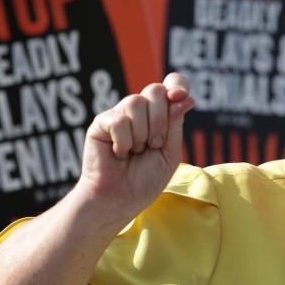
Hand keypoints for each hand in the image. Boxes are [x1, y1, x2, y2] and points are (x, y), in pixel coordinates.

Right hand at [75, 72, 194, 222]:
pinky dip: (123, 141)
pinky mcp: (101, 124)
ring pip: (135, 102)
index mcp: (161, 115)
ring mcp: (120, 115)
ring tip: (136, 151)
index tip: (179, 96)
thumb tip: (183, 97)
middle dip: (160, 120)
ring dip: (142, 133)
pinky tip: (119, 153)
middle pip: (155, 90)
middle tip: (154, 145)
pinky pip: (118, 120)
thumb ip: (175, 124)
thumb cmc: (145, 179)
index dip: (178, 84)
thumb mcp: (170, 152)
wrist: (120, 200)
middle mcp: (140, 111)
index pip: (172, 85)